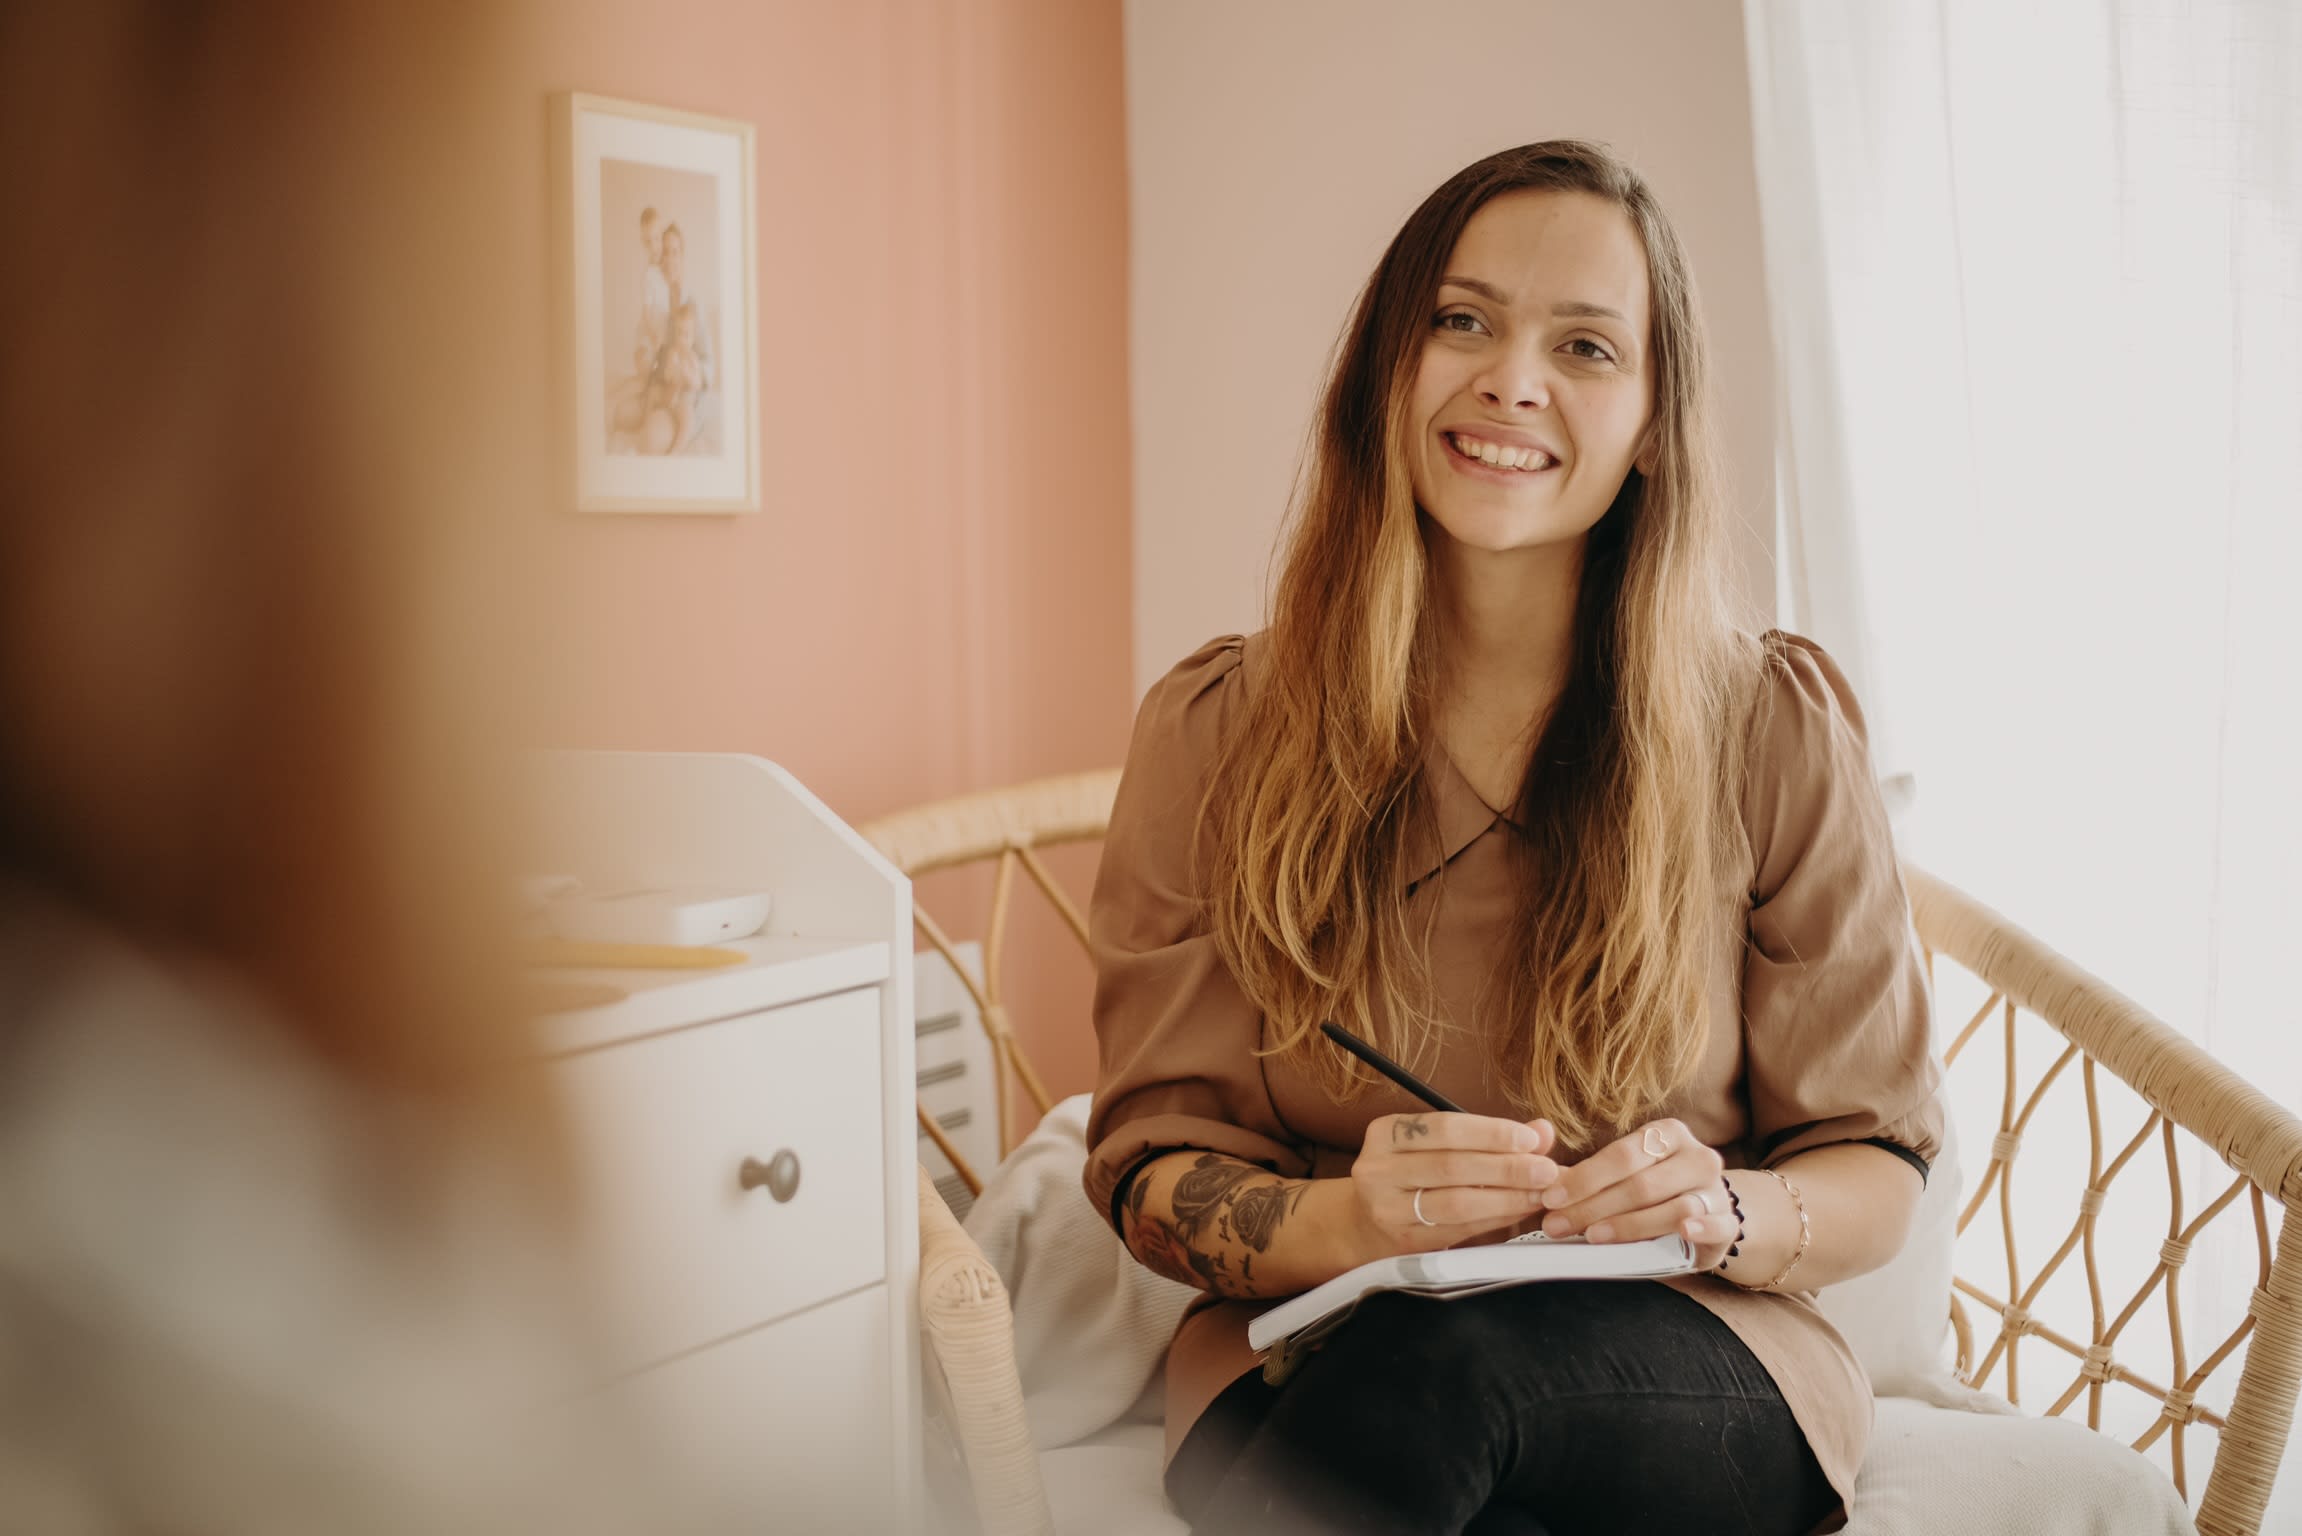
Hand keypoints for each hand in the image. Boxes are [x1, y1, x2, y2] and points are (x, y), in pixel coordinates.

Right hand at [1349, 1111, 1559, 1255]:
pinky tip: (1519, 1211)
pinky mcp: (1405, 1242)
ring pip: (1456, 1203)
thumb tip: (1542, 1131)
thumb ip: (1488, 1136)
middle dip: (1507, 1168)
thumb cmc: (1409, 1176)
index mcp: (1385, 1134)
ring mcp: (1388, 1209)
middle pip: (1452, 1166)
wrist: (1362, 1224)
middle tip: (1546, 1170)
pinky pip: (1459, 1230)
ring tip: (1539, 1193)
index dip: (1491, 1133)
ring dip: (1506, 1198)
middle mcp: (1379, 1170)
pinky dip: (1495, 1220)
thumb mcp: (1435, 1146)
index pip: (1445, 1127)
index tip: (1530, 1140)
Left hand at [1535, 1117, 1736, 1268]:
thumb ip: (1592, 1178)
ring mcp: (1716, 1189)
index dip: (1583, 1178)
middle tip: (1558, 1225)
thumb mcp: (1626, 1177)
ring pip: (1674, 1206)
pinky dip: (1703, 1227)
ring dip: (1630, 1224)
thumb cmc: (1656, 1193)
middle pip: (1641, 1183)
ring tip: (1594, 1236)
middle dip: (1593, 1206)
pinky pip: (1720, 1223)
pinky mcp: (1731, 1222)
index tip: (1551, 1198)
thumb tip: (1544, 1184)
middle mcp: (1696, 1156)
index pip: (1621, 1155)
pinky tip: (1685, 1230)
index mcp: (1668, 1135)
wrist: (1711, 1213)